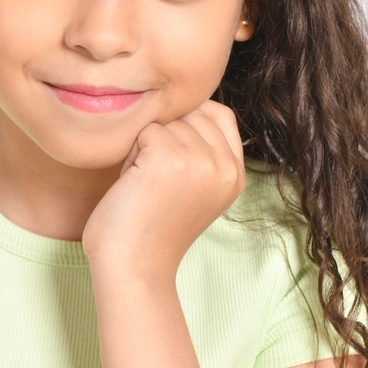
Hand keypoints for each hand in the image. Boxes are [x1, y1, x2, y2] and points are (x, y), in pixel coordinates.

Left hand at [82, 99, 244, 275]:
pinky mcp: (168, 159)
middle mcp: (224, 167)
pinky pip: (145, 130)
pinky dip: (131, 155)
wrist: (133, 266)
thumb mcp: (196, 188)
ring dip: (146, 147)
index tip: (172, 163)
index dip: (188, 125)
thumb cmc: (152, 226)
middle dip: (165, 138)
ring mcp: (199, 162)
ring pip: (167, 121)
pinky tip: (134, 185)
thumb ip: (205, 151)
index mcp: (236, 174)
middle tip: (156, 181)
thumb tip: (191, 101)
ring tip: (146, 185)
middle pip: (190, 113)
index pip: (220, 113)